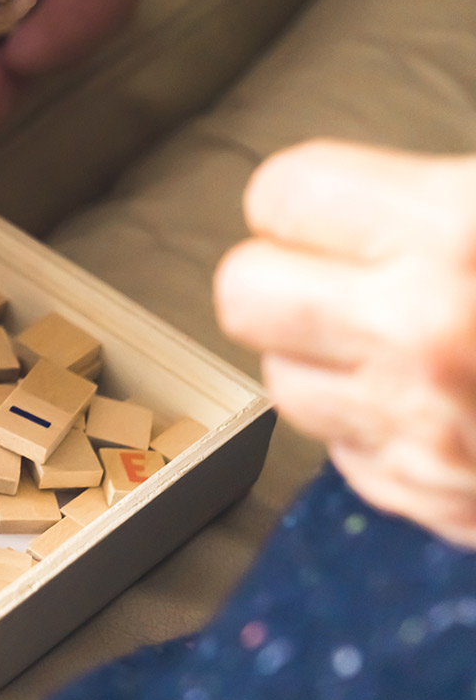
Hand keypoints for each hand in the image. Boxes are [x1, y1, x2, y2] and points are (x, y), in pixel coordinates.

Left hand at [215, 141, 475, 546]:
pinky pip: (350, 457)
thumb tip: (336, 195)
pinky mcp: (445, 507)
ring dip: (324, 360)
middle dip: (284, 276)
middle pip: (244, 292)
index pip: (282, 192)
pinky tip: (442, 408)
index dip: (308, 199)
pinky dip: (378, 432)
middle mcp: (424, 334)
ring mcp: (429, 434)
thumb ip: (430, 195)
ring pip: (284, 383)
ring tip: (400, 341)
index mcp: (454, 233)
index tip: (341, 208)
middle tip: (347, 273)